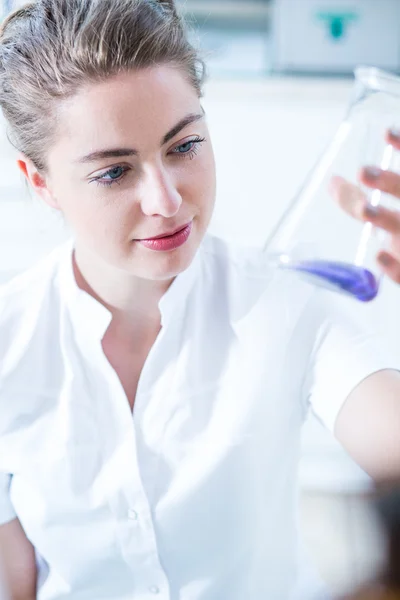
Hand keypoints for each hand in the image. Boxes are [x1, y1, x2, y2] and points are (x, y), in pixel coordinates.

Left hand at [331, 128, 399, 283]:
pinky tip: (380, 256)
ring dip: (385, 218)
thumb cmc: (395, 236)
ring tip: (365, 209)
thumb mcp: (381, 217)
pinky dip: (394, 266)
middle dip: (388, 183)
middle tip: (362, 171)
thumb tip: (331, 182)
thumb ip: (357, 200)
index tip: (385, 132)